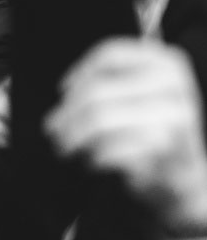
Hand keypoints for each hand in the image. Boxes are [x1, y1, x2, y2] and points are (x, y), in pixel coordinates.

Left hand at [49, 38, 206, 234]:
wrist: (185, 184)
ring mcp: (171, 117)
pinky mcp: (162, 150)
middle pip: (96, 91)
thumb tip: (65, 90)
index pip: (111, 55)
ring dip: (72, 137)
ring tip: (65, 148)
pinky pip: (107, 148)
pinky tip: (92, 163)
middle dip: (66, 114)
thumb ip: (109, 83)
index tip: (64, 92)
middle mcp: (174, 86)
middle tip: (54, 131)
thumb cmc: (153, 136)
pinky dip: (91, 158)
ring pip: (98, 119)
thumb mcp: (139, 98)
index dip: (80, 74)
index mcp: (169, 64)